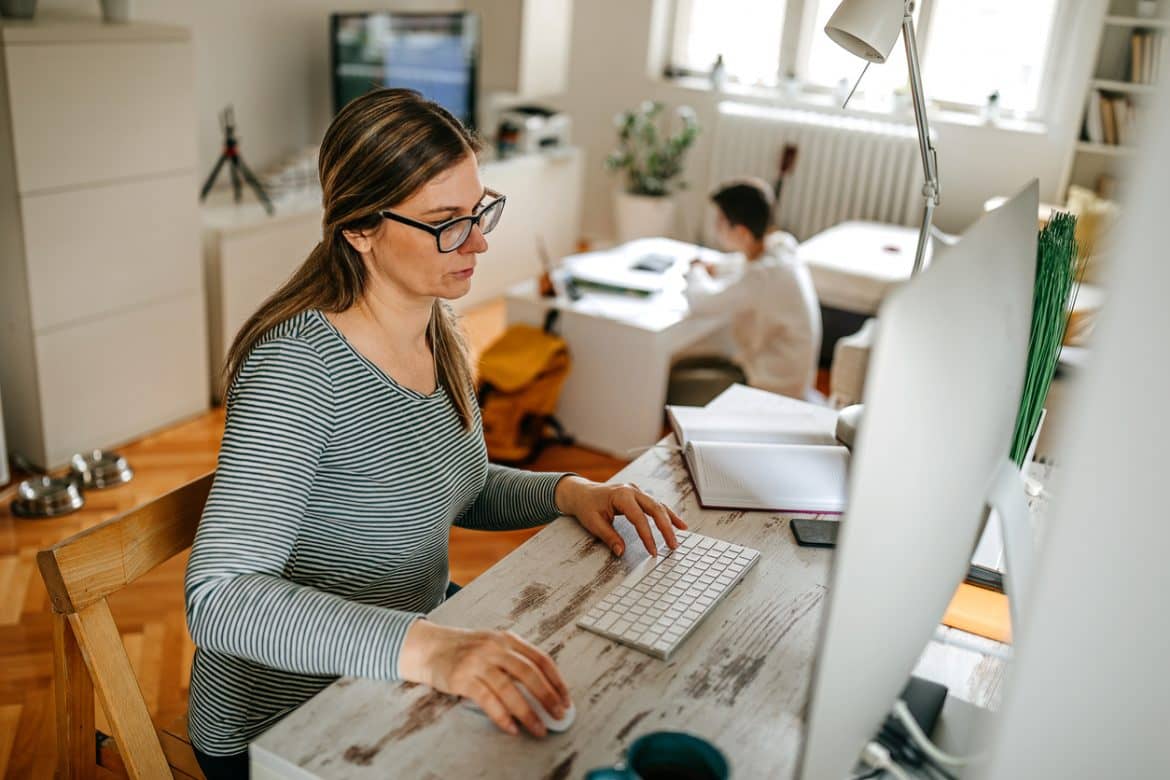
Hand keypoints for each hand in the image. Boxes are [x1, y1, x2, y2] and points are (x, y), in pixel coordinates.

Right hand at [398, 620, 569, 737]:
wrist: (429, 647)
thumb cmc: (465, 650)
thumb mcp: (493, 645)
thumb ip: (515, 660)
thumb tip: (544, 690)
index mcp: (507, 639)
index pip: (540, 659)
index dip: (556, 680)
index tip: (566, 699)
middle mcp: (494, 647)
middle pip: (529, 673)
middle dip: (548, 697)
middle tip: (559, 715)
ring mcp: (478, 662)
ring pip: (510, 689)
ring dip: (528, 712)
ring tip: (539, 729)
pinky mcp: (462, 678)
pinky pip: (487, 700)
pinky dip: (502, 716)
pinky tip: (512, 728)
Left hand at [555, 476, 687, 556]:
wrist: (581, 492)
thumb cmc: (586, 506)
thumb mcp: (593, 523)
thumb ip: (609, 537)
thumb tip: (621, 552)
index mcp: (621, 495)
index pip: (639, 518)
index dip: (647, 536)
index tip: (653, 551)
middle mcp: (632, 491)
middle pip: (655, 509)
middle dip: (666, 528)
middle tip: (673, 545)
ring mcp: (637, 491)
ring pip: (659, 505)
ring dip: (670, 520)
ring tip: (682, 533)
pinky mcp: (639, 495)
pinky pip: (656, 505)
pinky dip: (667, 514)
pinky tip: (678, 524)